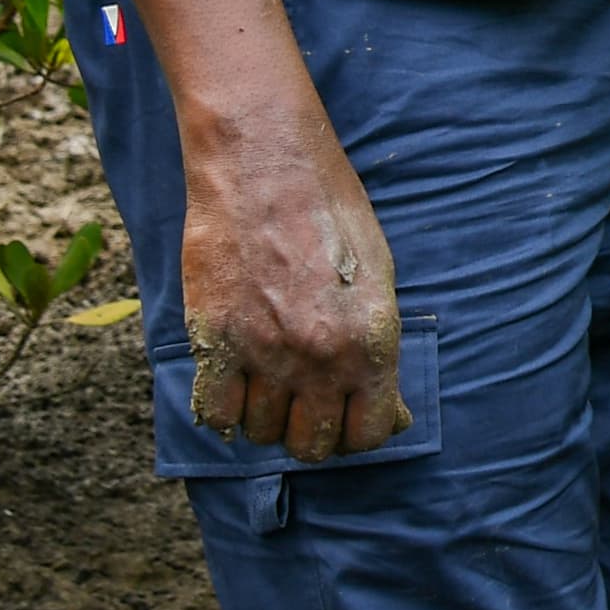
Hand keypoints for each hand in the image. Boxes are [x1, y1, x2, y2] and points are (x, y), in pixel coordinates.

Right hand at [179, 110, 406, 462]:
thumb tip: (394, 413)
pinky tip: (232, 381)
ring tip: (268, 381)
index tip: (347, 415)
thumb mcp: (380, 276)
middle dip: (311, 430)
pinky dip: (222, 407)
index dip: (358, 430)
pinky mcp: (215, 340)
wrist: (266, 164)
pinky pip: (215, 412)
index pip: (370, 434)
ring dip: (265, 417)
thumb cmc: (331, 210)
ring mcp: (265, 352)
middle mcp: (321, 357)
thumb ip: (379, 350)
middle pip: (311, 444)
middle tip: (304, 403)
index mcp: (372, 341)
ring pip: (261, 433)